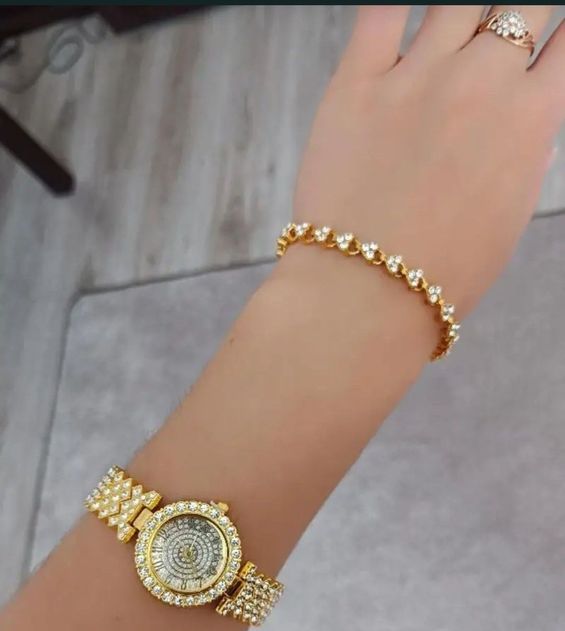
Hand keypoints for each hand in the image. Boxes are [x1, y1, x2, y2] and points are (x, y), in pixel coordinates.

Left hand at [293, 6, 563, 315]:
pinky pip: (381, 10)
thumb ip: (519, 156)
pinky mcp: (357, 85)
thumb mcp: (505, 217)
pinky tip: (399, 12)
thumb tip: (521, 121)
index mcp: (530, 122)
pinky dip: (395, 3)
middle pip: (519, 6)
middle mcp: (482, 85)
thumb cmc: (440, 273)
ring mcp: (417, 79)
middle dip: (519, 12)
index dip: (557, 37)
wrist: (367, 295)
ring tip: (457, 21)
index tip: (543, 41)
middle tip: (499, 30)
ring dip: (465, 6)